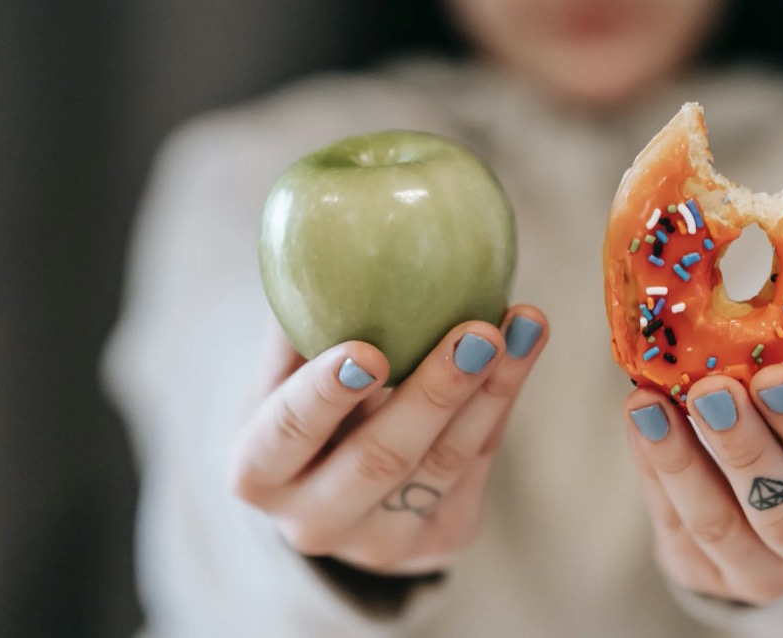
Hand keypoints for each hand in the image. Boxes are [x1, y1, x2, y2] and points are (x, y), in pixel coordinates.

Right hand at [230, 306, 547, 574]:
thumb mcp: (284, 370)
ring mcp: (379, 544)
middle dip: (434, 393)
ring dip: (491, 389)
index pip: (287, 434)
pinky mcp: (440, 542)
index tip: (368, 350)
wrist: (335, 488)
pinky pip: (477, 466)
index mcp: (258, 473)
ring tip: (523, 325)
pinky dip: (502, 401)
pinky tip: (524, 347)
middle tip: (477, 332)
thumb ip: (301, 320)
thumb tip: (327, 231)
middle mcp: (313, 523)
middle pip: (380, 459)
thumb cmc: (303, 403)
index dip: (325, 395)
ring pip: (443, 464)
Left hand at [625, 365, 782, 603]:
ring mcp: (763, 575)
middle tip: (711, 390)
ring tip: (650, 404)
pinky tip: (640, 420)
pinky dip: (652, 467)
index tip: (775, 376)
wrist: (769, 506)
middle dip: (744, 447)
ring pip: (718, 525)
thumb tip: (741, 315)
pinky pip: (673, 523)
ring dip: (680, 460)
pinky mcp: (704, 577)